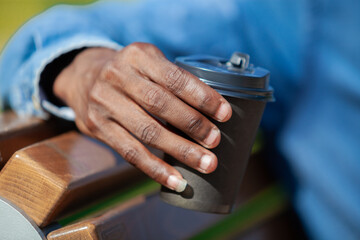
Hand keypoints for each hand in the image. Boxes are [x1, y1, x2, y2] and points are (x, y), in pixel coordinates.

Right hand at [54, 43, 231, 191]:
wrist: (84, 77)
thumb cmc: (131, 73)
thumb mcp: (148, 62)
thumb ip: (173, 79)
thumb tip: (213, 110)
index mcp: (137, 55)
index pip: (174, 77)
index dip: (201, 96)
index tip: (224, 114)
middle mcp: (117, 76)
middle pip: (160, 104)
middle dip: (192, 125)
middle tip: (215, 140)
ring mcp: (104, 102)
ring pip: (147, 131)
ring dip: (180, 150)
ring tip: (205, 163)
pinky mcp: (97, 127)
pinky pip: (130, 152)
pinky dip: (156, 169)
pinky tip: (176, 180)